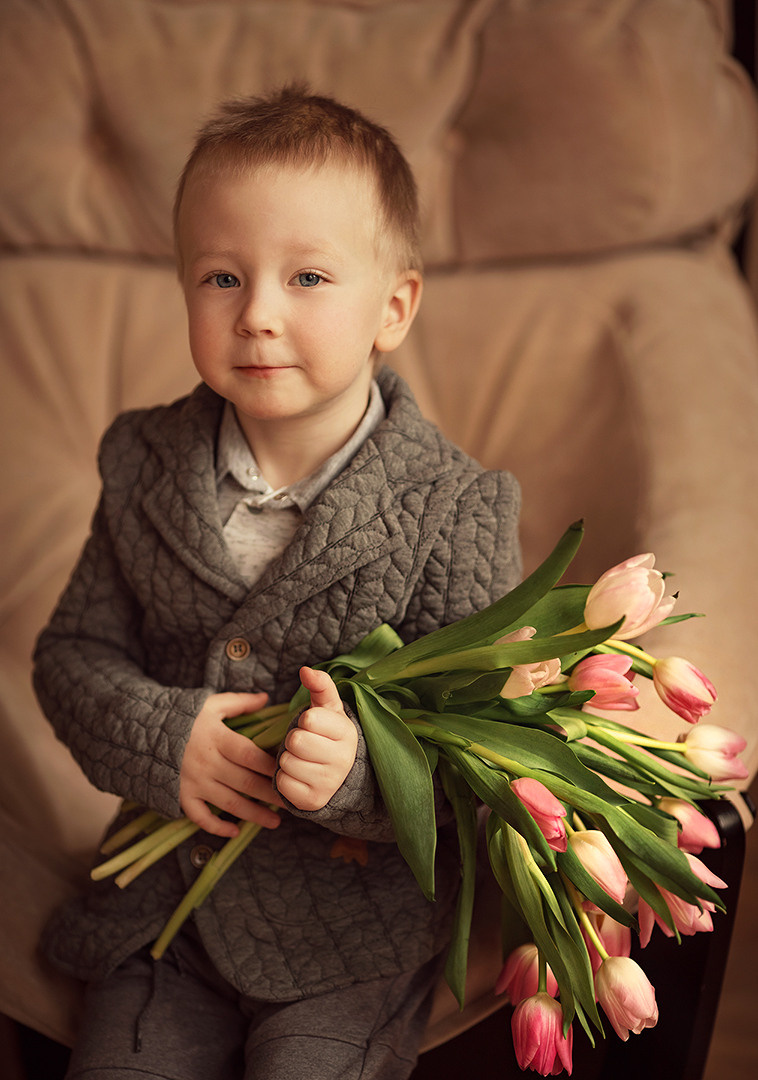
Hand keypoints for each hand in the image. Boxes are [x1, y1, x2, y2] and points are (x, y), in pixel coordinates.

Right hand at [180, 691, 284, 836]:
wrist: (140, 732)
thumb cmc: (181, 716)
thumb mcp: (210, 704)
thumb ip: (239, 702)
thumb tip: (266, 698)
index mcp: (217, 738)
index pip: (250, 755)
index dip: (270, 766)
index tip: (290, 772)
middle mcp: (207, 762)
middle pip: (245, 782)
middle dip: (270, 794)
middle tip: (292, 803)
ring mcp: (194, 781)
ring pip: (229, 803)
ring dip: (253, 815)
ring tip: (275, 822)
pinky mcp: (181, 795)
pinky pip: (200, 817)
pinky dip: (217, 827)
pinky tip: (235, 831)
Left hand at [276, 667, 358, 811]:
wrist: (338, 776)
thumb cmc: (327, 735)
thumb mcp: (328, 709)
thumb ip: (320, 685)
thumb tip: (305, 670)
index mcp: (347, 733)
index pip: (310, 719)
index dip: (304, 720)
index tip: (313, 727)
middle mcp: (342, 760)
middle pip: (295, 741)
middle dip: (293, 740)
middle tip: (304, 745)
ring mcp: (329, 783)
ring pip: (287, 762)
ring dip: (288, 760)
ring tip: (302, 760)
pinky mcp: (313, 801)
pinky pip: (283, 783)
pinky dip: (284, 778)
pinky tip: (298, 776)